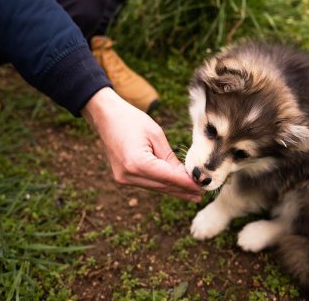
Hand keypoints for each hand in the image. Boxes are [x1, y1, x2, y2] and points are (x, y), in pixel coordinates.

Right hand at [81, 87, 202, 201]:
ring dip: (173, 189)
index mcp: (137, 163)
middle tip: (202, 193)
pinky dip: (161, 184)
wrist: (106, 116)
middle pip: (162, 186)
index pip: (168, 177)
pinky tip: (174, 186)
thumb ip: (170, 157)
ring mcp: (123, 178)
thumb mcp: (155, 134)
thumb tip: (185, 174)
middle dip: (183, 190)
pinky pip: (147, 183)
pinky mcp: (122, 177)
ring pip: (155, 187)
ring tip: (192, 193)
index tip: (203, 186)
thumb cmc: (131, 119)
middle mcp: (129, 175)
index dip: (187, 183)